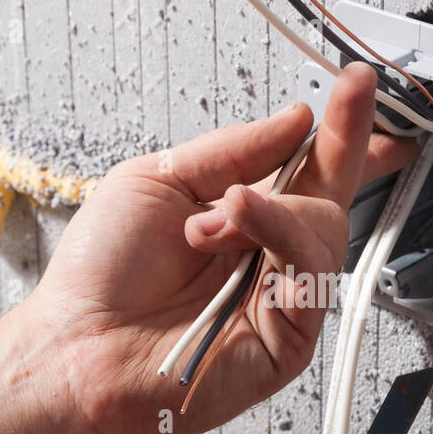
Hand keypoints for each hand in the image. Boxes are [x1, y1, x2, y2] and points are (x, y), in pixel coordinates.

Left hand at [24, 63, 418, 433]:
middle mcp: (267, 256)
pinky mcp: (288, 341)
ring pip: (326, 231)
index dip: (341, 132)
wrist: (72, 348)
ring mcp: (282, 299)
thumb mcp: (158, 180)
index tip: (360, 85)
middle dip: (346, 141)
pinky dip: (281, 236)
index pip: (309, 170)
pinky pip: (312, 277)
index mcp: (241, 218)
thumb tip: (296, 119)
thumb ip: (233, 150)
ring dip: (278, 205)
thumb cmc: (101, 277)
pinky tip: (239, 218)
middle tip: (353, 94)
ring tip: (217, 210)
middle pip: (333, 195)